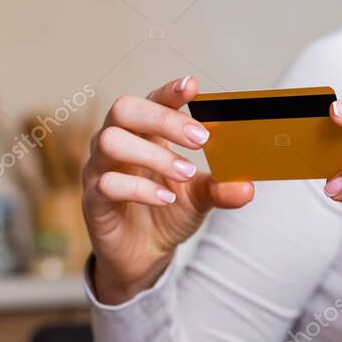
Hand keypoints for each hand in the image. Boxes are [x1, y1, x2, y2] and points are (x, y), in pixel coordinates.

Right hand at [82, 77, 253, 303]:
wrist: (144, 254)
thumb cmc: (167, 212)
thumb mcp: (200, 198)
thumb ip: (221, 189)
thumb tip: (248, 188)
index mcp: (144, 134)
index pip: (151, 101)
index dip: (168, 92)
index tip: (192, 87)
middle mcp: (118, 145)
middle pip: (125, 110)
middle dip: (164, 119)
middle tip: (202, 139)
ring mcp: (100, 170)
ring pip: (111, 142)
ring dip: (154, 155)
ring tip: (186, 172)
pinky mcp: (93, 201)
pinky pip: (107, 184)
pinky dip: (141, 189)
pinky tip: (166, 198)